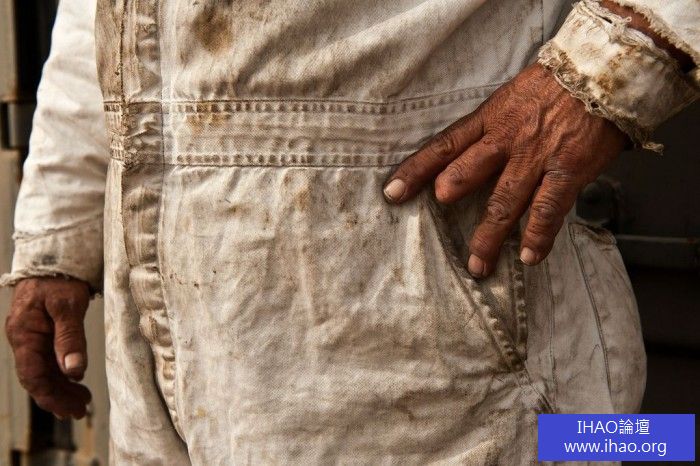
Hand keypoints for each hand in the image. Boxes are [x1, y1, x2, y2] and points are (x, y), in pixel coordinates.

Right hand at [5, 277, 91, 418]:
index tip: (70, 409)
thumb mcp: (68, 306)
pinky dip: (60, 373)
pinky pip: (47, 360)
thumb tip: (73, 371)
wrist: (54, 255)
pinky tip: (73, 382)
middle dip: (57, 397)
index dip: (51, 395)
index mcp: (24, 334)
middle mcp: (23, 339)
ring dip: (60, 387)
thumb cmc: (59, 278)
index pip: (33, 375)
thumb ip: (70, 338)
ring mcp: (31, 336)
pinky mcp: (42, 332)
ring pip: (43, 370)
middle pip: (37, 377)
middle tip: (79, 411)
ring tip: (81, 401)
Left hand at [383, 63, 626, 276]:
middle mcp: (507, 139)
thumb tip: (460, 161)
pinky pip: (548, 208)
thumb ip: (488, 130)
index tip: (392, 192)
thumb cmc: (555, 88)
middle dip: (449, 191)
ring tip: (478, 264)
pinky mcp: (567, 170)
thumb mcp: (511, 99)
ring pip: (505, 200)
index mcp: (490, 119)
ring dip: (490, 235)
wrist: (605, 74)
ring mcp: (537, 156)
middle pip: (468, 169)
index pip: (445, 145)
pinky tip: (528, 257)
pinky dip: (538, 235)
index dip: (416, 169)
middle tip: (430, 215)